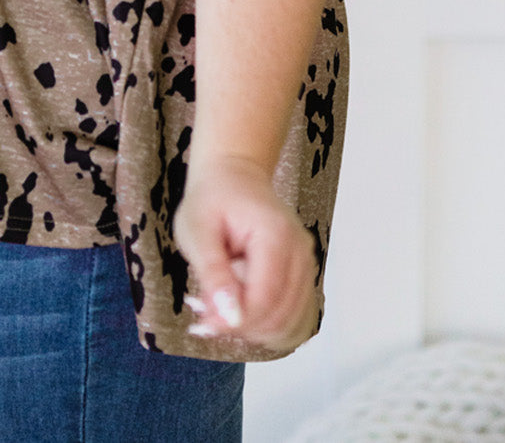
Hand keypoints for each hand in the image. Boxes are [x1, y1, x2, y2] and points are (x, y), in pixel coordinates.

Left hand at [172, 156, 318, 350]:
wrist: (235, 175)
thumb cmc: (211, 199)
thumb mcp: (197, 230)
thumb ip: (213, 274)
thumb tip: (231, 318)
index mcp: (276, 235)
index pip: (266, 299)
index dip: (236, 322)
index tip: (203, 324)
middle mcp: (300, 251)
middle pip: (282, 315)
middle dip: (243, 327)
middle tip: (206, 316)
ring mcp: (307, 263)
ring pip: (291, 322)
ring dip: (254, 329)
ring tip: (219, 310)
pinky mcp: (304, 273)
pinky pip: (294, 315)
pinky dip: (266, 323)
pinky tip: (239, 309)